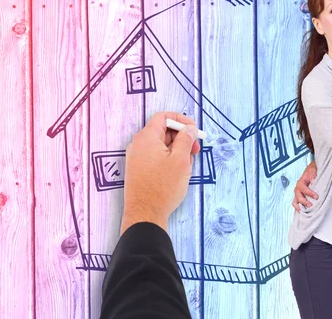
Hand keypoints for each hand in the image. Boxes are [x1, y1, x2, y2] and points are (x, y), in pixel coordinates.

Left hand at [120, 112, 199, 233]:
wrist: (145, 214)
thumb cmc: (162, 188)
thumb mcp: (181, 160)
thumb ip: (186, 140)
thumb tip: (189, 128)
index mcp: (146, 138)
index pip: (164, 117)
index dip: (181, 121)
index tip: (194, 129)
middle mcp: (138, 145)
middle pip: (163, 131)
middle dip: (181, 137)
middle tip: (195, 149)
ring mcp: (137, 158)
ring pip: (161, 146)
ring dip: (177, 151)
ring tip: (187, 166)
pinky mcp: (139, 170)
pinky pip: (155, 157)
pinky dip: (168, 160)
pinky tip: (178, 173)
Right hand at [292, 161, 317, 211]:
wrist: (311, 170)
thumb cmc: (312, 171)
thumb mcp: (313, 170)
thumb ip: (313, 175)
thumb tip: (313, 182)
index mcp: (301, 182)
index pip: (303, 188)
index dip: (309, 193)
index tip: (316, 197)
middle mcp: (298, 188)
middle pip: (297, 196)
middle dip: (304, 202)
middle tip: (311, 205)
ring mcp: (298, 193)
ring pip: (295, 201)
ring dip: (299, 206)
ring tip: (305, 211)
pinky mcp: (300, 197)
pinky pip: (297, 203)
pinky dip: (298, 208)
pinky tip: (303, 213)